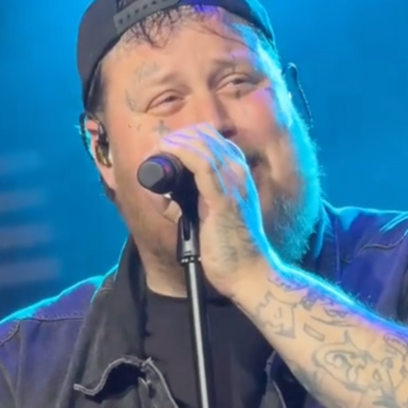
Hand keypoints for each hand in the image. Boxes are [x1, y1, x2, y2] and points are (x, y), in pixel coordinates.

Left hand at [155, 123, 273, 296]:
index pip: (213, 140)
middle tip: (158, 152)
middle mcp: (239, 173)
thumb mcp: (213, 216)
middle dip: (177, 137)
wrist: (249, 272)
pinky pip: (201, 162)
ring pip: (203, 143)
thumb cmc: (231, 249)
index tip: (166, 150)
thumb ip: (193, 201)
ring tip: (158, 151)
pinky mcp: (224, 198)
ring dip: (175, 142)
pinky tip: (165, 154)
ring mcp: (234, 183)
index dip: (186, 138)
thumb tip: (165, 194)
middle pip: (206, 135)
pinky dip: (180, 153)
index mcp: (238, 176)